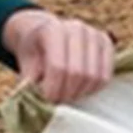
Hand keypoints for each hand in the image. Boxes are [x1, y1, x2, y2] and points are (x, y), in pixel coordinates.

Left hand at [1, 8, 116, 104]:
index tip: (46, 101)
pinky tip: (79, 89)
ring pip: (94, 77)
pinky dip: (93, 89)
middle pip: (78, 73)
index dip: (52, 89)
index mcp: (53, 30)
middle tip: (56, 101)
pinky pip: (106, 76)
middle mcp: (77, 29)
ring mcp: (95, 35)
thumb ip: (30, 82)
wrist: (44, 31)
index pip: (58, 67)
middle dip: (66, 94)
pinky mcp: (107, 43)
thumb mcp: (25, 64)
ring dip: (80, 93)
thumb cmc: (34, 51)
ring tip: (66, 94)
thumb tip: (39, 103)